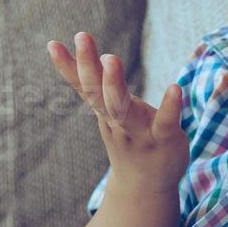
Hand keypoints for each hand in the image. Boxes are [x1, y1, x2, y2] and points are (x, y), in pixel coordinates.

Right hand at [47, 31, 188, 196]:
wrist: (144, 188)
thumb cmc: (126, 139)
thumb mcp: (104, 110)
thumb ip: (88, 82)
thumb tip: (58, 48)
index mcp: (103, 111)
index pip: (84, 87)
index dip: (69, 66)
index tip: (53, 44)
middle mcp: (116, 121)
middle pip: (98, 95)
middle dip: (89, 67)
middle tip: (82, 38)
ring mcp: (139, 132)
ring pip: (122, 110)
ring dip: (114, 85)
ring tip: (111, 59)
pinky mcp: (165, 140)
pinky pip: (165, 123)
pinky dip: (169, 107)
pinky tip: (174, 88)